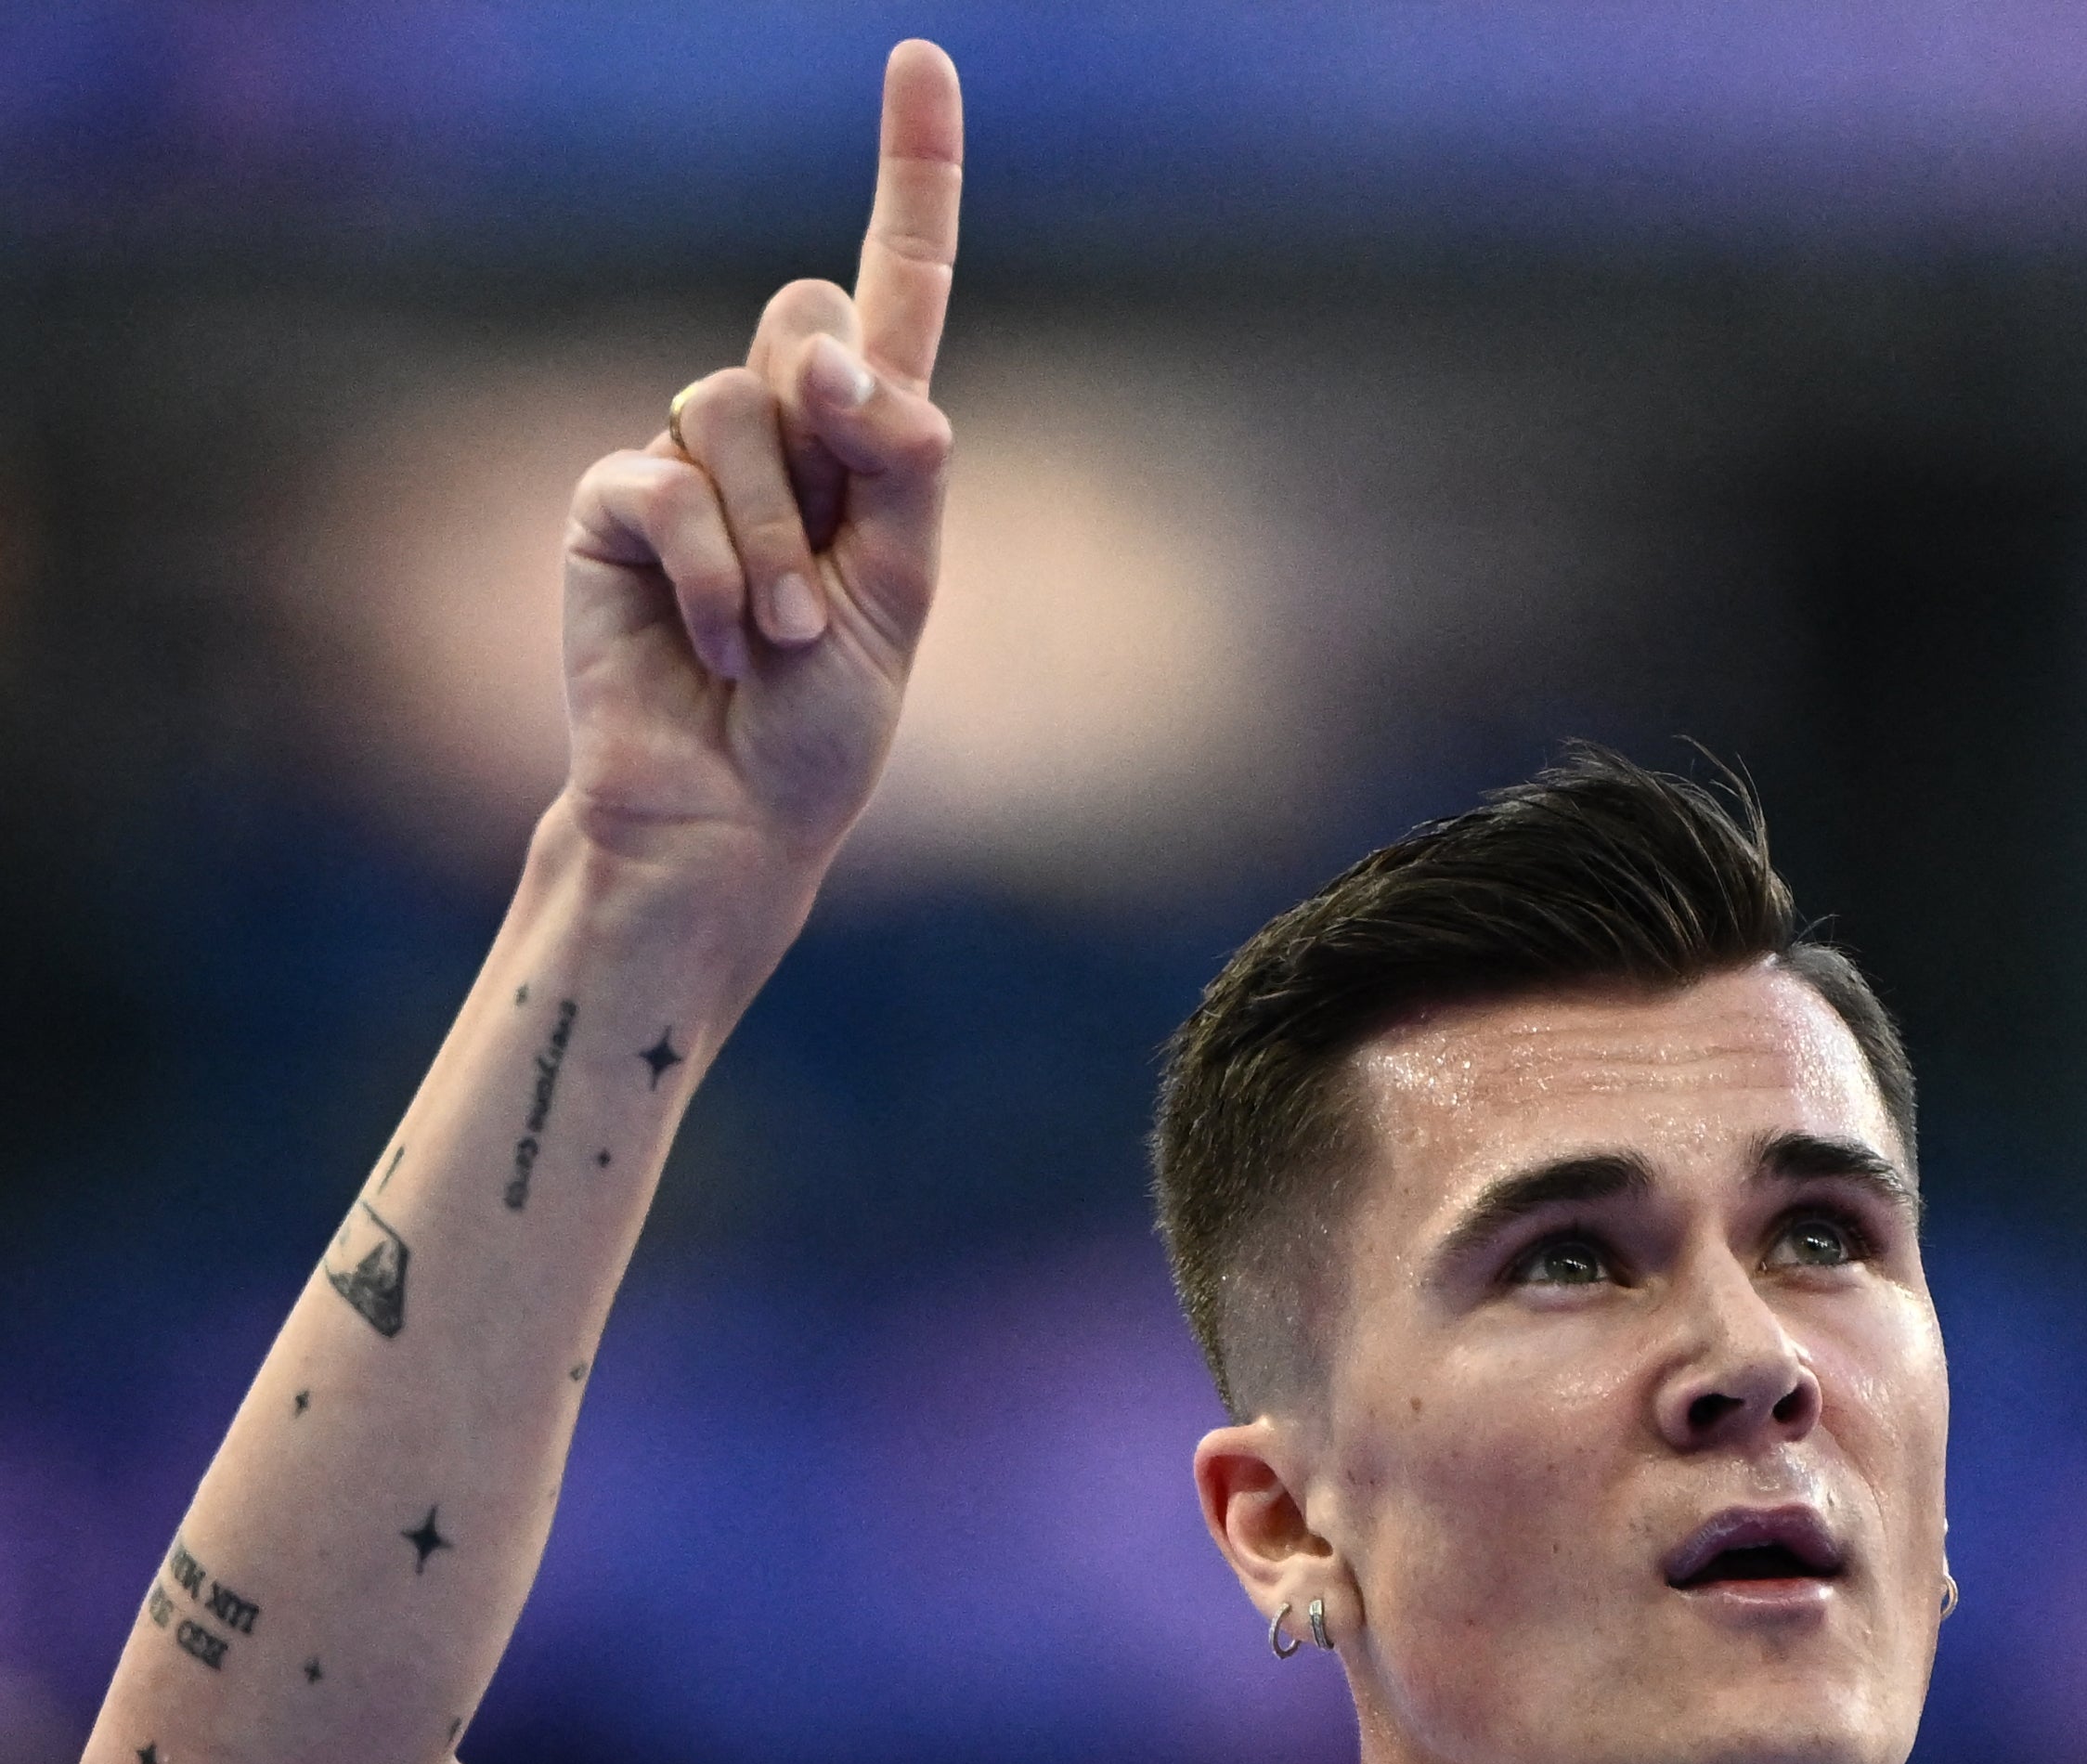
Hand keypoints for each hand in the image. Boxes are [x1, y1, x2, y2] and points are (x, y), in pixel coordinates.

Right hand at [555, 41, 961, 876]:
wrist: (733, 813)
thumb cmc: (827, 717)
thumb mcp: (906, 590)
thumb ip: (901, 466)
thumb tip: (835, 362)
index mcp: (872, 443)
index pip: (900, 285)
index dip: (913, 172)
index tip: (923, 56)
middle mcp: (779, 428)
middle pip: (807, 328)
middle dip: (836, 438)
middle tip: (838, 575)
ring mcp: (686, 456)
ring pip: (738, 413)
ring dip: (780, 549)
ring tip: (782, 642)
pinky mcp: (611, 500)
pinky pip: (667, 486)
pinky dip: (719, 579)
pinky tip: (722, 647)